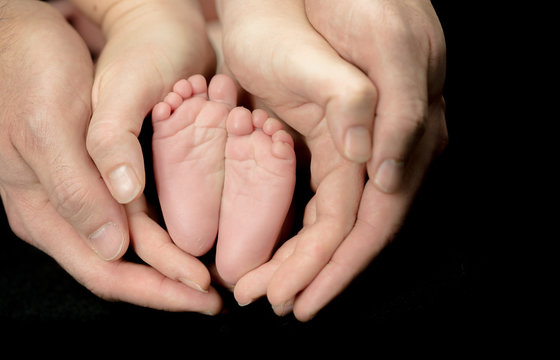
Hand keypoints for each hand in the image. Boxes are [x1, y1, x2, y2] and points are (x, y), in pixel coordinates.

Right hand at [0, 0, 219, 313]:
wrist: (14, 40)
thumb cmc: (27, 75)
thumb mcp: (48, 129)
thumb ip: (75, 191)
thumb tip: (112, 247)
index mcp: (43, 213)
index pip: (103, 270)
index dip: (154, 288)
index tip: (199, 294)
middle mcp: (59, 215)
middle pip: (118, 268)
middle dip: (167, 286)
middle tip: (214, 298)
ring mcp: (74, 199)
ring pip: (126, 248)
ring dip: (166, 265)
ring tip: (206, 277)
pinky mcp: (90, 178)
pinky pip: (128, 219)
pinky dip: (158, 234)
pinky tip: (184, 237)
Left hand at [217, 0, 446, 320]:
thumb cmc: (358, 1)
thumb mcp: (384, 44)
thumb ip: (391, 107)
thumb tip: (379, 171)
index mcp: (404, 135)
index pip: (373, 221)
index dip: (336, 265)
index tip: (299, 298)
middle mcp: (388, 150)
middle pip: (353, 233)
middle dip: (314, 273)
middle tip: (273, 303)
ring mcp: (362, 147)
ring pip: (337, 223)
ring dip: (304, 259)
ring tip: (265, 287)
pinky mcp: (335, 139)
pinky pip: (324, 199)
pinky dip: (299, 229)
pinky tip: (276, 249)